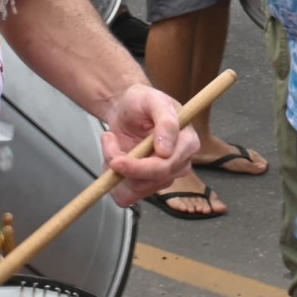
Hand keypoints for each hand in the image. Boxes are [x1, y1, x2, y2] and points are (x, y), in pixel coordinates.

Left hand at [98, 83, 197, 206]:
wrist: (126, 109)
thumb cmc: (141, 102)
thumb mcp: (153, 99)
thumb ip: (165, 119)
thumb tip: (167, 148)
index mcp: (187, 142)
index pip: (166, 166)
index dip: (139, 167)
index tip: (116, 159)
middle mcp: (179, 163)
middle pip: (151, 180)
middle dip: (124, 165)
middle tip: (108, 142)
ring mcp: (164, 176)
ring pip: (136, 189)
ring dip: (116, 169)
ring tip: (111, 143)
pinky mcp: (146, 185)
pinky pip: (128, 197)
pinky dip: (114, 182)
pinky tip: (113, 159)